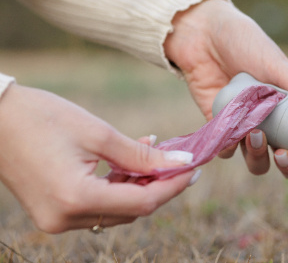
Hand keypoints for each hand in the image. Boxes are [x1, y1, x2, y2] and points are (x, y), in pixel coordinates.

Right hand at [0, 84, 199, 232]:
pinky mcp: (52, 212)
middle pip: (130, 210)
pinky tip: (130, 160)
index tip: (195, 169)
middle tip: (180, 160)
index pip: (142, 203)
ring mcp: (56, 219)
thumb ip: (142, 154)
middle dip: (159, 185)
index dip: (173, 186)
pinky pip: (97, 205)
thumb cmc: (42, 117)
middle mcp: (65, 218)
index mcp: (76, 199)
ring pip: (116, 210)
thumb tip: (181, 163)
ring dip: (139, 184)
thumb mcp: (98, 133)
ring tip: (155, 152)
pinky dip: (117, 186)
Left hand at [163, 0, 287, 177]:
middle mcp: (272, 122)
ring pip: (257, 161)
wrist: (201, 32)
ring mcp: (245, 126)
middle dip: (287, 167)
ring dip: (258, 158)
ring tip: (253, 134)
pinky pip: (226, 149)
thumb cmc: (244, 41)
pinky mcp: (219, 127)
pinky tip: (228, 130)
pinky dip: (229, 147)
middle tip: (281, 154)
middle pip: (286, 161)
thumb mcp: (277, 65)